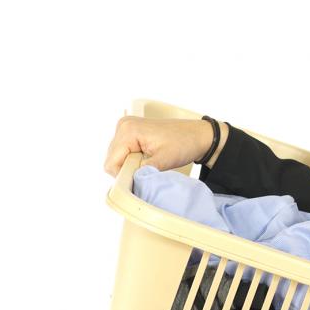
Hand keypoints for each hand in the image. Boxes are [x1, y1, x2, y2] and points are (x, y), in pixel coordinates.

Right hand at [103, 116, 218, 175]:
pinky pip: (123, 152)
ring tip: (150, 161)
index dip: (124, 175)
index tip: (142, 176)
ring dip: (130, 164)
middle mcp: (123, 126)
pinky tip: (147, 157)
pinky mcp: (131, 131)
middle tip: (149, 167)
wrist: (198, 135)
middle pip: (112, 160)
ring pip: (117, 157)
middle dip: (128, 169)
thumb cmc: (184, 143)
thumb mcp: (163, 161)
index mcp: (128, 130)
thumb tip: (128, 183)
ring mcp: (126, 127)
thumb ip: (142, 172)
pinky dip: (133, 159)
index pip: (111, 164)